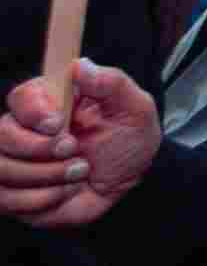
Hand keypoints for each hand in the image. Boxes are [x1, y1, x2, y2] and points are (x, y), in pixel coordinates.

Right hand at [0, 67, 161, 231]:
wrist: (129, 182)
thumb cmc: (130, 139)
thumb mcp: (135, 107)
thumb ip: (111, 83)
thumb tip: (80, 66)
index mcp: (52, 100)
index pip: (20, 97)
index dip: (32, 111)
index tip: (57, 122)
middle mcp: (27, 129)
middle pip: (2, 134)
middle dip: (39, 148)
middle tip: (73, 148)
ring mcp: (16, 162)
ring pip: (1, 168)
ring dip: (45, 175)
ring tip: (80, 171)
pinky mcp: (13, 193)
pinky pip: (6, 199)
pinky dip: (41, 199)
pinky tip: (66, 190)